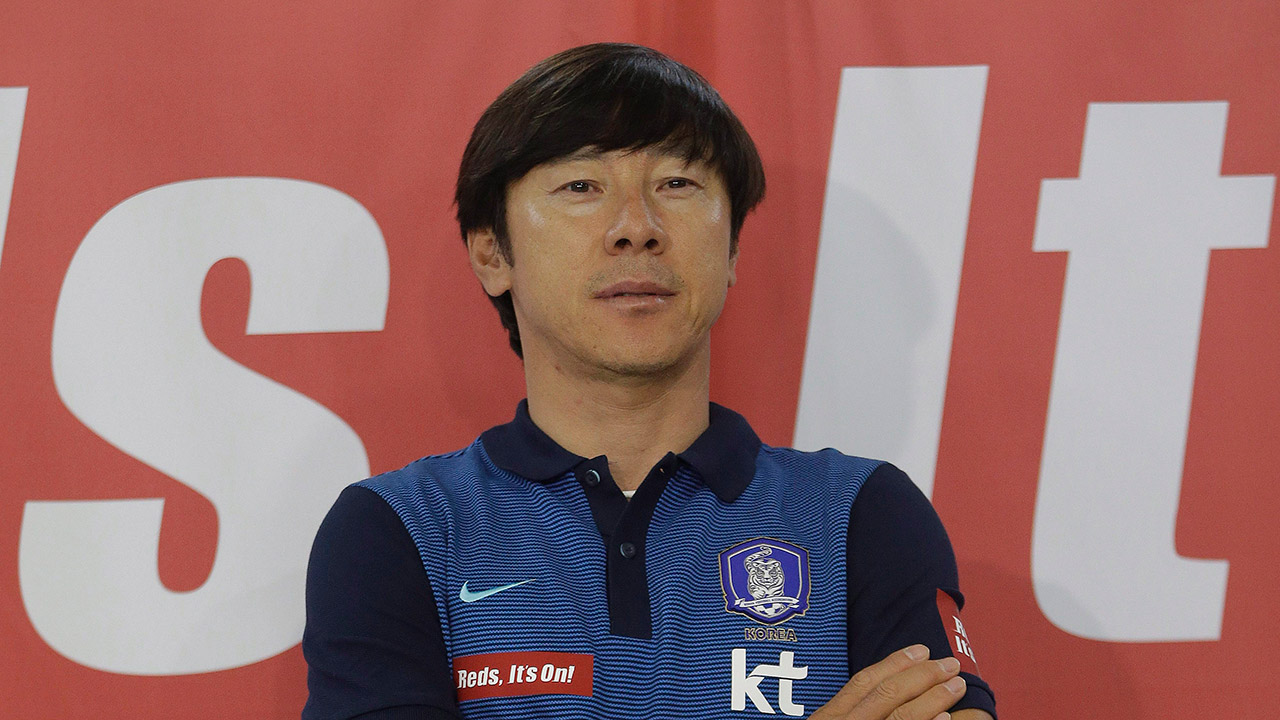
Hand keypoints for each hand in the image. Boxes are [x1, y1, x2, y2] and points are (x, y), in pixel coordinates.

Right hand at [807, 645, 966, 719]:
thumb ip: (850, 714)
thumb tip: (890, 694)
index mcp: (829, 719)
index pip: (864, 681)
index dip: (895, 662)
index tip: (921, 650)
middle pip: (887, 694)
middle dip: (923, 675)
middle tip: (950, 664)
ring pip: (901, 717)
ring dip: (934, 698)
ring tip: (956, 686)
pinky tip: (945, 718)